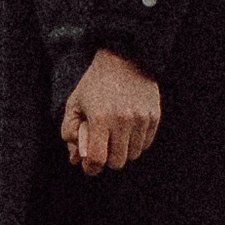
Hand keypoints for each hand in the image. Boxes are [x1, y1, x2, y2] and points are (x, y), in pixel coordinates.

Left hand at [62, 46, 160, 175]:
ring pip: (133, 155)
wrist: (124, 57)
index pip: (97, 159)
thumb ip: (70, 132)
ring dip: (123, 151)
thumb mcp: (74, 104)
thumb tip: (76, 159)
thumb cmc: (95, 83)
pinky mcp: (154, 116)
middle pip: (117, 162)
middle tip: (103, 146)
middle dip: (107, 159)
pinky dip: (136, 143)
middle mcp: (123, 120)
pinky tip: (128, 129)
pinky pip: (145, 144)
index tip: (89, 163)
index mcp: (100, 118)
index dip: (91, 167)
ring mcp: (141, 119)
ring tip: (115, 134)